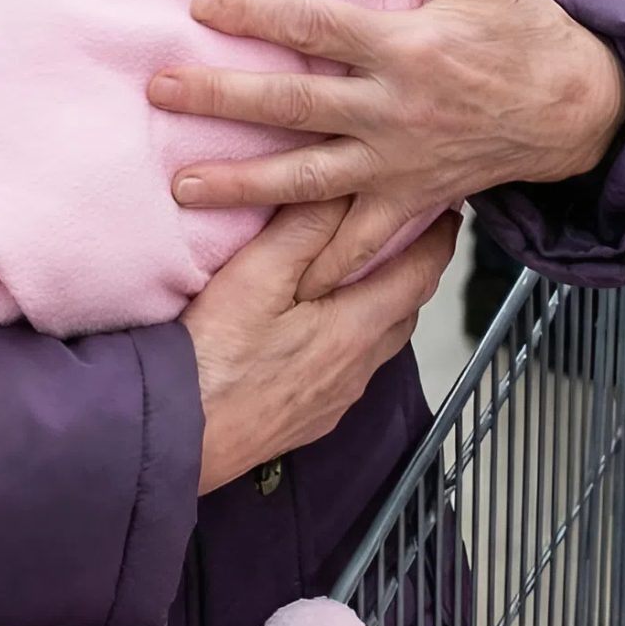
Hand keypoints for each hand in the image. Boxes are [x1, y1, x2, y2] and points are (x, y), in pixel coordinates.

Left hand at [147, 0, 624, 299]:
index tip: (202, 5)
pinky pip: (365, 238)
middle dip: (220, 98)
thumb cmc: (525, 29)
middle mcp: (394, 109)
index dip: (255, 12)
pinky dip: (326, 260)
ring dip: (243, 184)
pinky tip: (281, 275)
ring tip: (183, 186)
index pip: (313, 27)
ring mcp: (401, 161)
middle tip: (161, 92)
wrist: (578, 105)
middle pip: (291, 105)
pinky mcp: (415, 198)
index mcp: (405, 46)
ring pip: (308, 177)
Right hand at [181, 202, 459, 493]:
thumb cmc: (213, 359)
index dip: (438, 239)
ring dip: (381, 309)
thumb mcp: (257, 275)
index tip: (446, 212)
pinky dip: (351, 343)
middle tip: (408, 237)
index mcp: (355, 329)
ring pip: (377, 345)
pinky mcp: (309, 421)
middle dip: (412, 271)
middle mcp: (356, 370)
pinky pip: (349, 374)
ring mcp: (334, 400)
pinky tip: (323, 334)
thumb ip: (305, 228)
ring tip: (365, 278)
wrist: (178, 438)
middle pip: (405, 312)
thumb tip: (346, 187)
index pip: (419, 275)